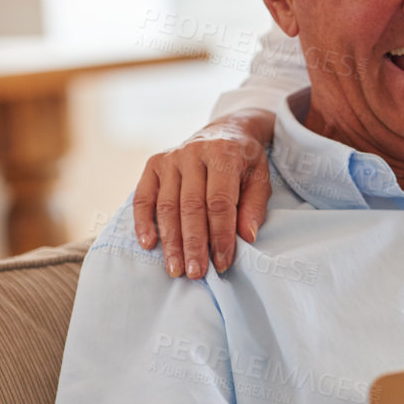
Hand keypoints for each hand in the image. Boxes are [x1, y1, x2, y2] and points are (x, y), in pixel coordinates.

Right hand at [133, 108, 276, 278]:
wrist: (227, 130)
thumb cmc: (244, 161)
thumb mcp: (260, 178)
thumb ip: (254, 206)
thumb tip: (246, 237)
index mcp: (224, 154)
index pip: (219, 202)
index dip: (220, 235)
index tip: (221, 263)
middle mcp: (194, 153)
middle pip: (191, 206)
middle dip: (193, 244)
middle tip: (195, 273)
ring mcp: (171, 157)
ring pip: (167, 205)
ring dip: (170, 241)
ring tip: (176, 269)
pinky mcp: (154, 163)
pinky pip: (143, 196)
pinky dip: (143, 221)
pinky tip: (149, 244)